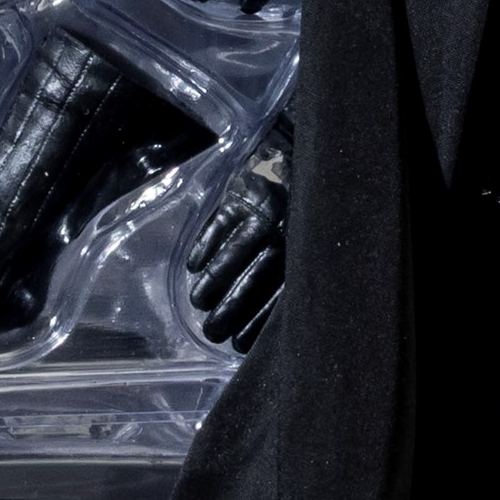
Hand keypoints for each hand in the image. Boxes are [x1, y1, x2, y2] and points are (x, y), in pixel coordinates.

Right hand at [184, 116, 292, 347]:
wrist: (294, 155)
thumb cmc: (301, 213)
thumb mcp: (305, 243)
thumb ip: (292, 274)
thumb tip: (278, 324)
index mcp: (303, 249)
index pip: (282, 291)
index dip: (259, 320)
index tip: (239, 344)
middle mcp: (284, 231)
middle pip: (256, 274)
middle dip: (233, 306)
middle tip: (212, 331)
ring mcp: (261, 210)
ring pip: (235, 250)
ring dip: (214, 278)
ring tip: (198, 302)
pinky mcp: (240, 192)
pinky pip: (220, 222)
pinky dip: (206, 244)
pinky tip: (193, 266)